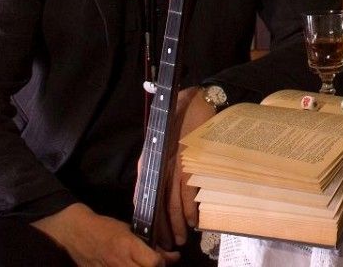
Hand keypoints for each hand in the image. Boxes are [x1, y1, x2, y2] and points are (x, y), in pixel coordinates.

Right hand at [31, 202, 179, 265]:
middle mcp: (120, 262)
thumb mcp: (129, 231)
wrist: (77, 233)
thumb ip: (148, 245)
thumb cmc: (106, 228)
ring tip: (146, 265)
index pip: (154, 262)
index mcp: (128, 246)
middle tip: (158, 263)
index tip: (170, 257)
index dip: (164, 262)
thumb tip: (171, 256)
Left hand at [163, 86, 216, 245]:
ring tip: (180, 238)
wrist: (196, 100)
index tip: (153, 234)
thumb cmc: (180, 120)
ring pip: (172, 203)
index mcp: (149, 162)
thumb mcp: (164, 144)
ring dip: (177, 224)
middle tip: (166, 244)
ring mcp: (174, 165)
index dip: (150, 217)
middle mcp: (158, 166)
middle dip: (162, 227)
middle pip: (158, 204)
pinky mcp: (189, 162)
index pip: (146, 197)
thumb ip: (160, 165)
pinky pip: (188, 192)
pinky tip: (193, 222)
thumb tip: (158, 190)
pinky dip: (190, 210)